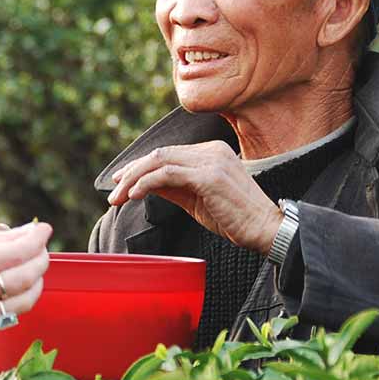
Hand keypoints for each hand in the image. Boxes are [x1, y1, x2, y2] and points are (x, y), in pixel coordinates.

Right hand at [0, 222, 51, 342]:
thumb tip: (23, 233)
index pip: (16, 251)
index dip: (36, 239)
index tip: (43, 230)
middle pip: (25, 277)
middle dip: (40, 259)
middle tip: (40, 249)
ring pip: (22, 302)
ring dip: (34, 283)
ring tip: (30, 270)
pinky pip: (2, 316)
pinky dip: (11, 301)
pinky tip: (3, 289)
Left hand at [105, 142, 281, 252]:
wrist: (265, 229)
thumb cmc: (235, 218)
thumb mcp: (198, 199)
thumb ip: (174, 188)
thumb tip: (144, 185)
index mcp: (211, 152)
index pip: (167, 153)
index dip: (139, 166)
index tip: (120, 181)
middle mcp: (211, 150)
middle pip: (159, 154)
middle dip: (131, 172)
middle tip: (113, 191)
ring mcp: (211, 160)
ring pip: (160, 161)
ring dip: (134, 179)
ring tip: (118, 198)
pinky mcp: (209, 176)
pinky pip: (168, 174)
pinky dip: (147, 183)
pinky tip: (135, 195)